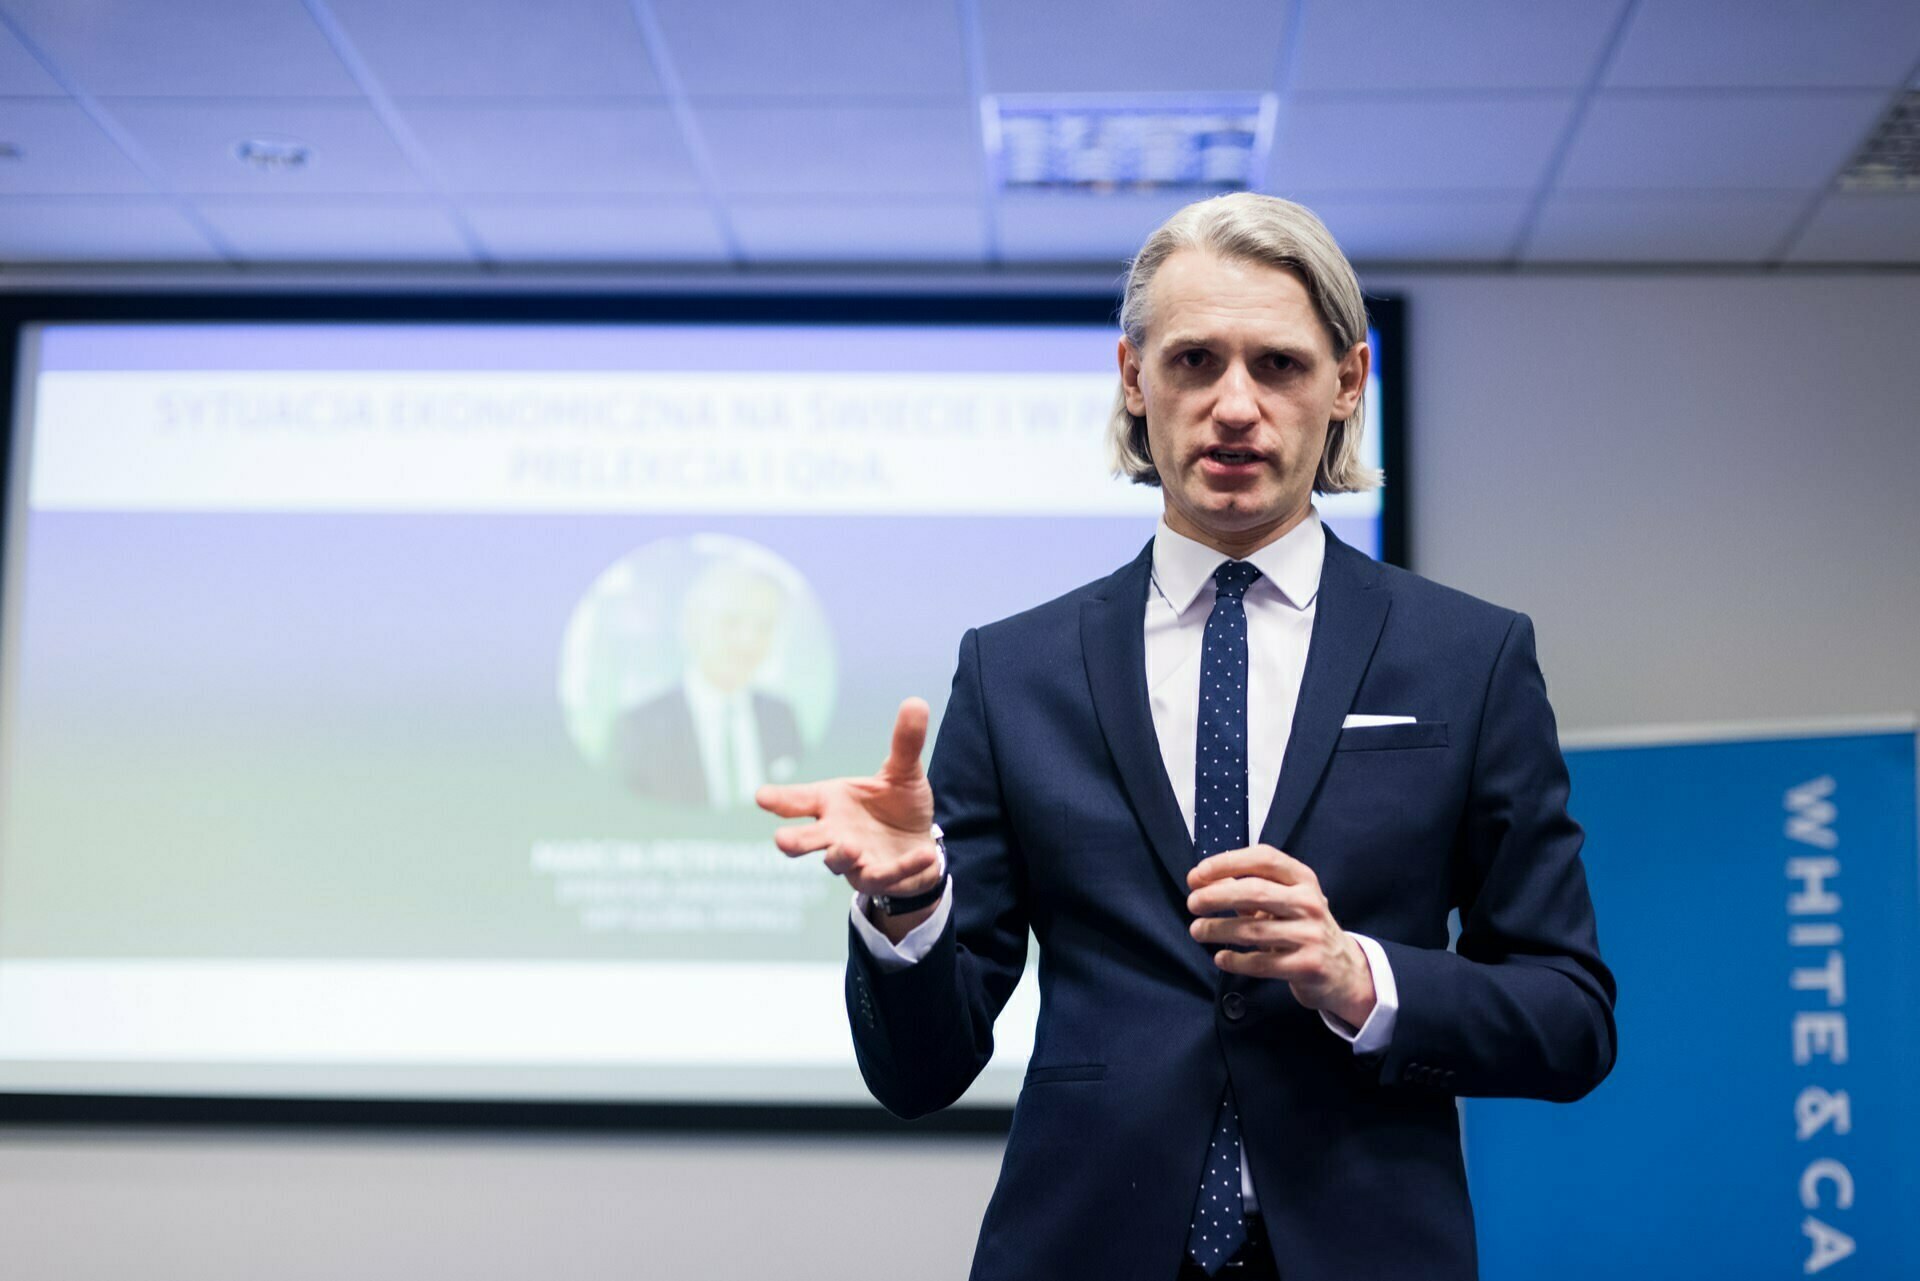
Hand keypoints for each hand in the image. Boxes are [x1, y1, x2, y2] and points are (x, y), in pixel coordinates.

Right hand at [756, 698, 940, 899]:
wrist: (919, 841)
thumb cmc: (898, 805)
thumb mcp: (904, 772)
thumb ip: (905, 742)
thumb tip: (916, 701)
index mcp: (832, 803)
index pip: (799, 800)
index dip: (779, 800)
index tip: (761, 797)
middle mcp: (835, 832)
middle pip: (805, 840)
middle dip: (793, 841)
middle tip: (782, 840)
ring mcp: (853, 859)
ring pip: (837, 862)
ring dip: (841, 855)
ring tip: (849, 846)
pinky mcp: (877, 877)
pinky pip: (885, 875)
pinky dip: (903, 867)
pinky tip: (925, 855)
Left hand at [1186, 845, 1375, 1027]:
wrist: (1343, 970)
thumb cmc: (1304, 927)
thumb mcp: (1286, 901)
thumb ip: (1249, 889)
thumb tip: (1204, 881)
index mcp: (1303, 879)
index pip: (1264, 859)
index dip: (1227, 862)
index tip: (1198, 874)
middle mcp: (1309, 902)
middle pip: (1255, 891)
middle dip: (1216, 896)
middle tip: (1192, 903)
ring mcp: (1310, 934)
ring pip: (1253, 930)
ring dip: (1218, 930)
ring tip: (1197, 931)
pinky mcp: (1307, 965)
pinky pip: (1261, 963)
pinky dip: (1235, 960)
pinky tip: (1221, 958)